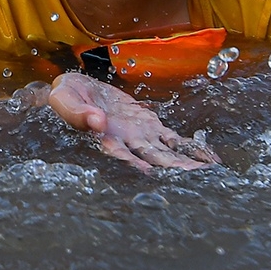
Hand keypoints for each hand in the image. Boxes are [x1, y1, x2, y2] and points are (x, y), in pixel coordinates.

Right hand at [45, 73, 218, 171]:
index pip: (118, 153)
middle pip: (150, 158)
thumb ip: (77, 110)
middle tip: (190, 178)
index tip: (146, 171)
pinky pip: (173, 140)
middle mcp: (125, 142)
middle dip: (169, 168)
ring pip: (165, 153)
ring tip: (206, 173)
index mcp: (103, 137)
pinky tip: (207, 158)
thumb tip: (98, 121)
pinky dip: (189, 148)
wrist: (78, 91)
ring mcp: (140, 136)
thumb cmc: (66, 96)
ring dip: (184, 163)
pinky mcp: (150, 126)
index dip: (132, 162)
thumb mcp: (63, 98)